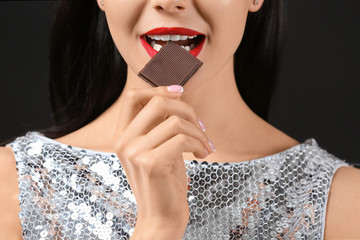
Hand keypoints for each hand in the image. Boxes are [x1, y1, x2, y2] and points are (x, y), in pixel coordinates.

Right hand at [113, 86, 213, 238]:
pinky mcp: (151, 163)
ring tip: (205, 145)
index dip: (158, 89)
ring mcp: (135, 152)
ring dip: (198, 132)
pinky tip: (203, 154)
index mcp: (122, 136)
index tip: (180, 94)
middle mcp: (124, 142)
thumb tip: (176, 94)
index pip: (133, 97)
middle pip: (158, 102)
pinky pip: (183, 139)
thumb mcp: (159, 148)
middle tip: (200, 126)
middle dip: (187, 110)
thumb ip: (162, 124)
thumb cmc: (164, 182)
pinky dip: (199, 143)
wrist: (161, 218)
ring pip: (175, 121)